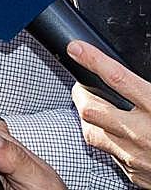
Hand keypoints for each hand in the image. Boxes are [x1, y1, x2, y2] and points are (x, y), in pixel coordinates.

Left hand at [69, 40, 150, 186]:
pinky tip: (114, 133)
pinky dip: (108, 140)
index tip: (77, 48)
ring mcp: (136, 156)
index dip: (93, 60)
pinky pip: (110, 153)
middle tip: (83, 86)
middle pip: (92, 109)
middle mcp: (143, 133)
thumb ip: (148, 88)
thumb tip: (136, 75)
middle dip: (81, 93)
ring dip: (89, 118)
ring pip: (92, 133)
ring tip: (93, 108)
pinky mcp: (135, 173)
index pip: (117, 79)